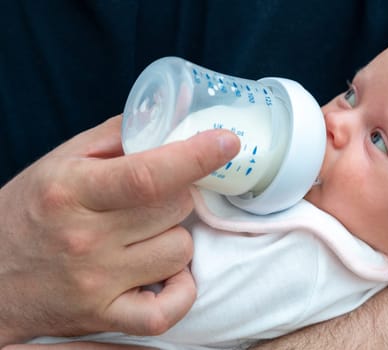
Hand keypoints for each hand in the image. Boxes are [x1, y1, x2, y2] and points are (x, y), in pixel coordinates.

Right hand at [0, 115, 239, 345]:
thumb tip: (170, 122)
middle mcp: (85, 240)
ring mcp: (96, 283)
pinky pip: (167, 310)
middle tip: (156, 197)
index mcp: (71, 192)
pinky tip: (164, 274)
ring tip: (146, 234)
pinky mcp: (104, 316)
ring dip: (176, 236)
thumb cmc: (29, 212)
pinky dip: (179, 290)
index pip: (148, 175)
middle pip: (175, 209)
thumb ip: (115, 137)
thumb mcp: (59, 162)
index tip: (227, 142)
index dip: (196, 157)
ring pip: (180, 251)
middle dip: (180, 194)